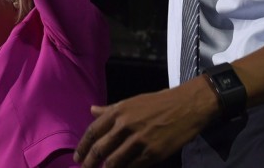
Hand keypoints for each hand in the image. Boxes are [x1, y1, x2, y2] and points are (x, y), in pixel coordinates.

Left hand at [73, 81, 217, 166]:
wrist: (186, 106)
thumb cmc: (158, 102)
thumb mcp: (131, 102)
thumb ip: (110, 110)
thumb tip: (91, 110)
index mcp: (118, 111)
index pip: (93, 132)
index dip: (83, 147)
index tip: (77, 158)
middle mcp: (125, 125)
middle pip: (100, 149)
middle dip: (90, 163)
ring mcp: (139, 140)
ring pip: (114, 162)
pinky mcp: (153, 153)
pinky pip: (133, 167)